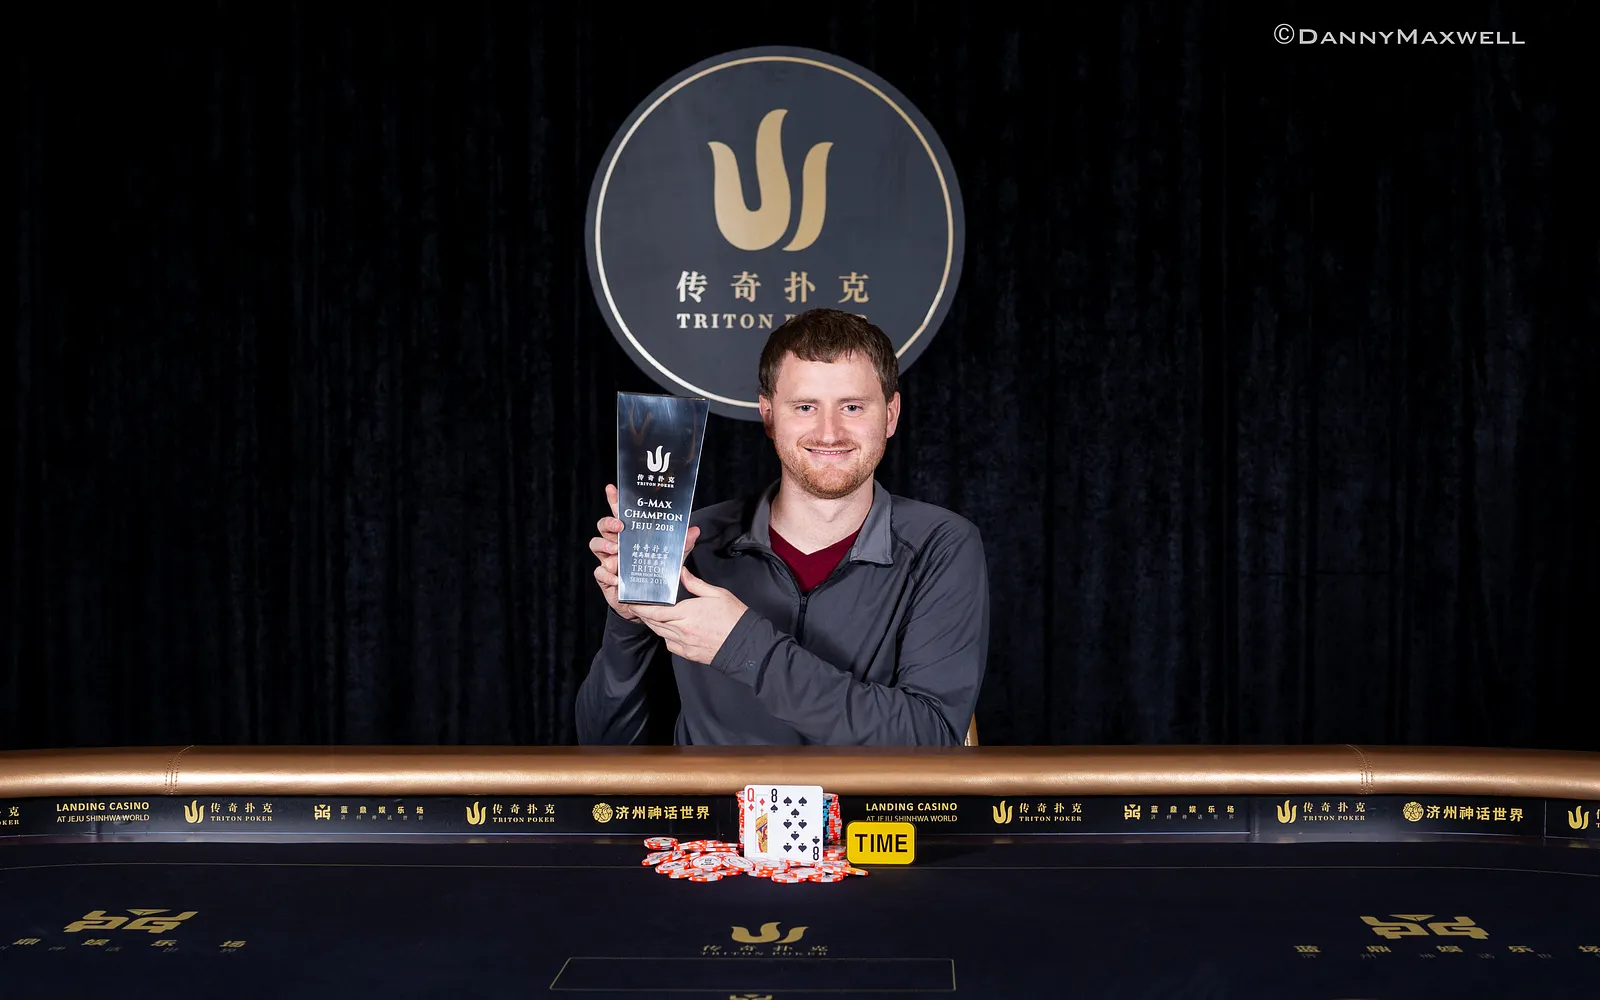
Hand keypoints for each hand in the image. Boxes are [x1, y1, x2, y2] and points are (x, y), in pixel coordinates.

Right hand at [591, 484, 699, 621]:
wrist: (646, 602)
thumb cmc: (654, 573)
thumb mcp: (672, 558)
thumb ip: (682, 544)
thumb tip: (695, 530)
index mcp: (630, 535)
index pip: (620, 514)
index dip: (614, 500)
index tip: (612, 488)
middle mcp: (616, 544)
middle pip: (603, 526)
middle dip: (609, 523)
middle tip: (620, 527)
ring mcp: (608, 560)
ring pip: (596, 544)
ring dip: (605, 546)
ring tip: (616, 552)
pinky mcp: (605, 578)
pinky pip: (599, 572)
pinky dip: (607, 574)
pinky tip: (616, 578)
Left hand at [631, 566, 748, 663]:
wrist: (745, 644)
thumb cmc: (734, 618)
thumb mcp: (717, 593)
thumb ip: (695, 583)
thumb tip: (681, 573)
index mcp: (687, 613)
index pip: (656, 611)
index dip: (641, 607)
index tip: (632, 602)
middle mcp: (682, 630)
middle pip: (654, 623)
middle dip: (643, 615)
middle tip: (635, 606)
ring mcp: (684, 644)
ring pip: (660, 634)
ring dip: (652, 625)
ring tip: (648, 615)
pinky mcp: (688, 653)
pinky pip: (670, 644)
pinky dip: (665, 636)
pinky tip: (667, 629)